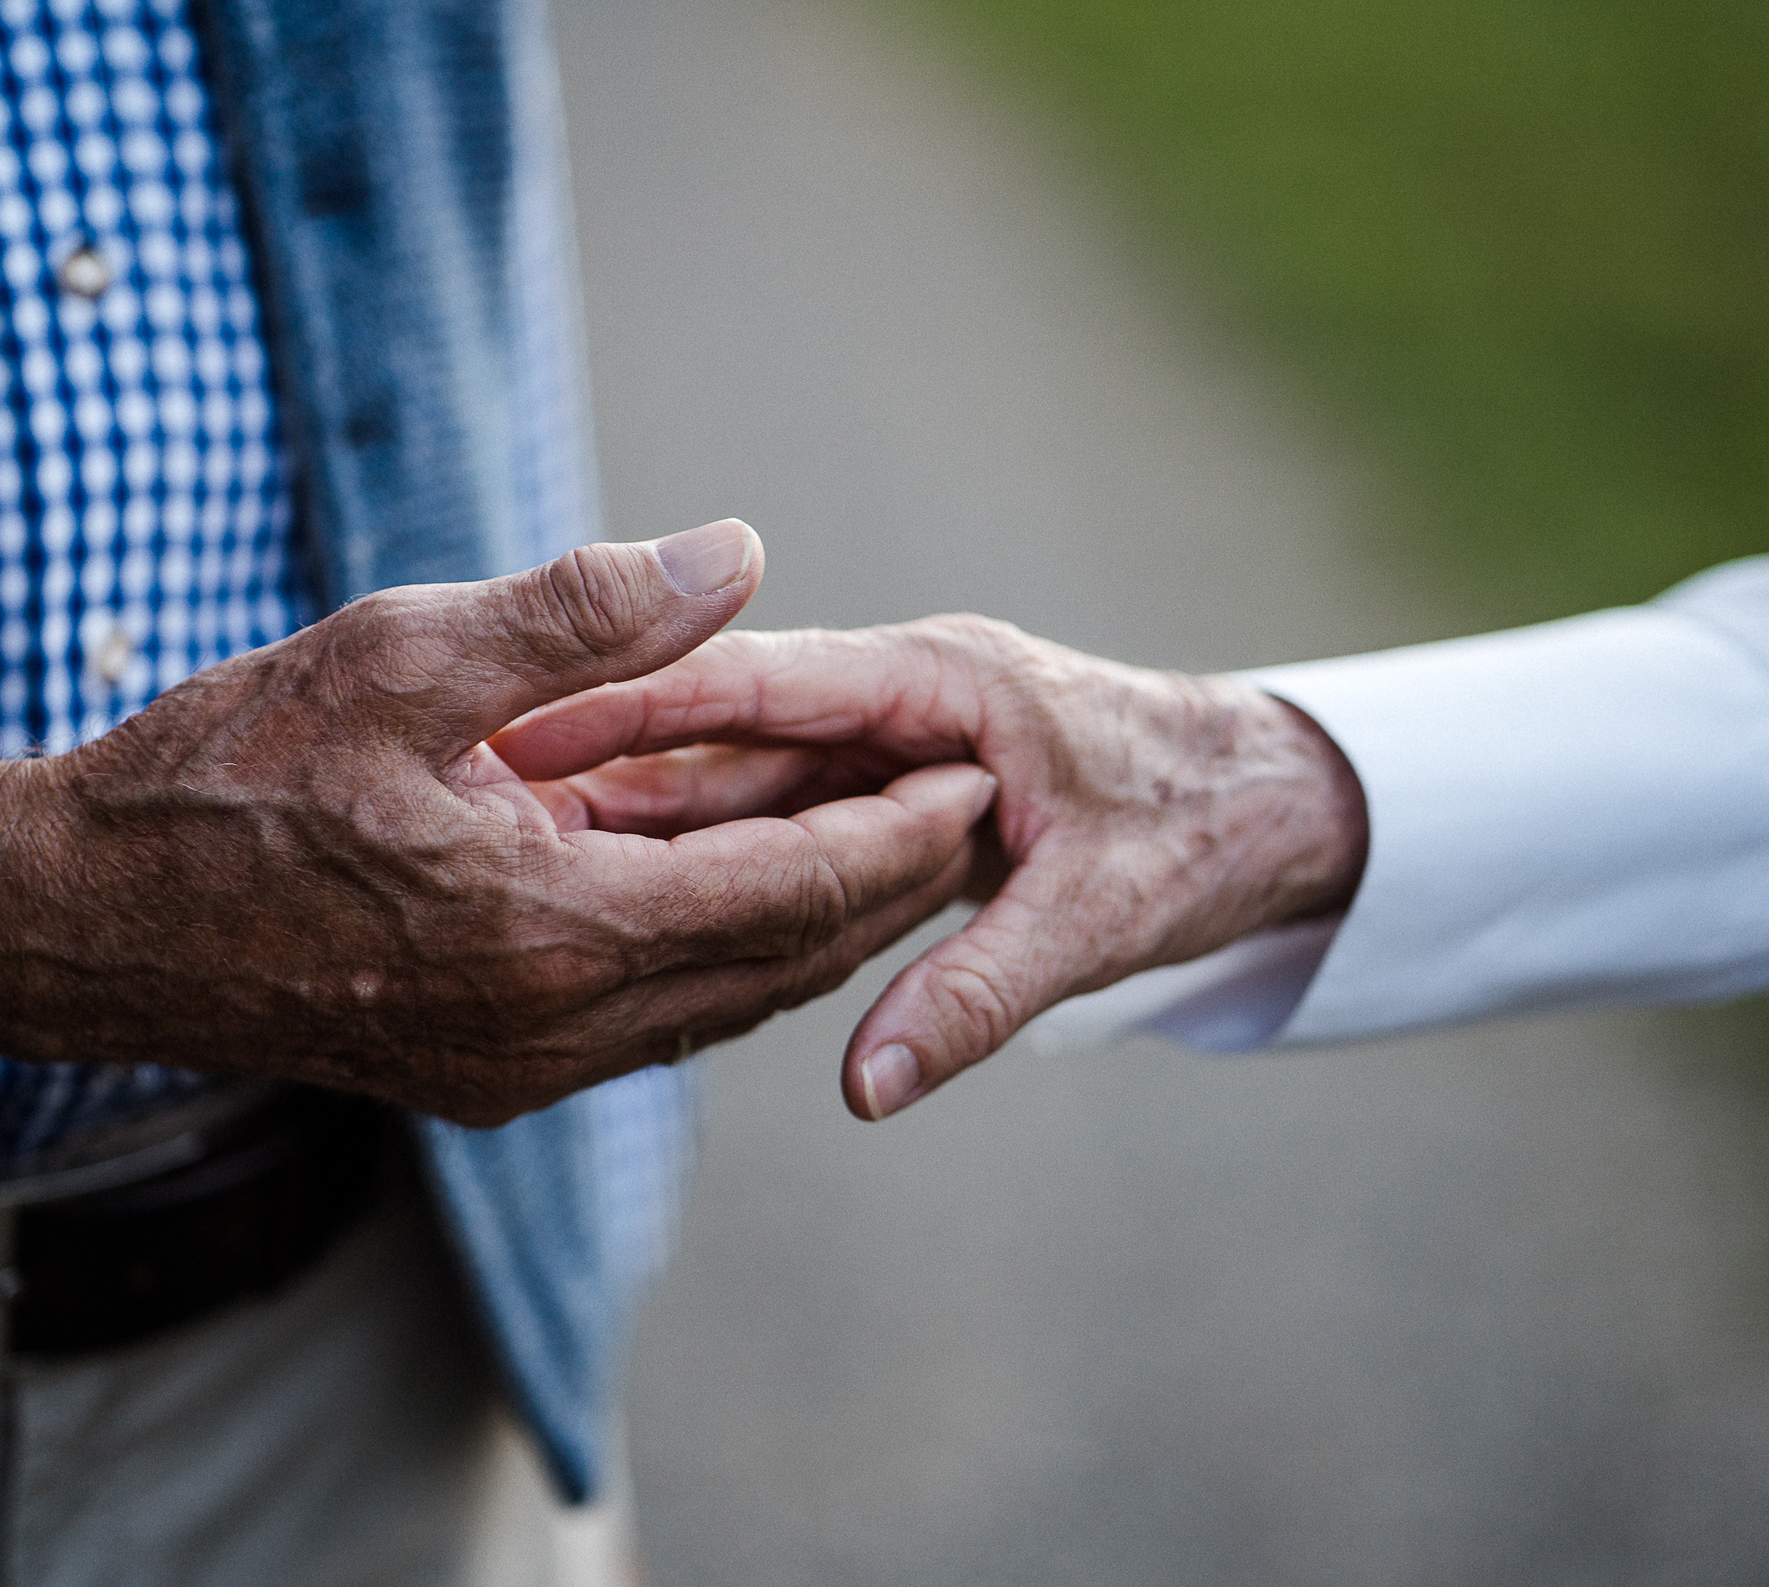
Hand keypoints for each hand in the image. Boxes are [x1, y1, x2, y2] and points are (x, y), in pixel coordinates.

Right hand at [0, 525, 995, 1125]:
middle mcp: (553, 1031)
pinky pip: (649, 1015)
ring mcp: (516, 1068)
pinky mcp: (479, 1070)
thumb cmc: (216, 778)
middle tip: (970, 803)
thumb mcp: (398, 657)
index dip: (897, 832)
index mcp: (549, 932)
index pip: (789, 892)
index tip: (981, 771)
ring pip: (721, 1000)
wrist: (71, 923)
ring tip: (885, 834)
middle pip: (780, 964)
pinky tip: (739, 878)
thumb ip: (580, 613)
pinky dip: (717, 945)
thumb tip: (738, 551)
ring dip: (807, 919)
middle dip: (884, 883)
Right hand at [493, 615, 1365, 1119]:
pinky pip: (773, 828)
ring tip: (515, 844)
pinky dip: (703, 856)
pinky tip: (620, 888)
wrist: (1283, 799)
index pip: (755, 690)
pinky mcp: (888, 791)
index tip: (526, 741)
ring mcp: (890, 747)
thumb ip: (982, 991)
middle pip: (729, 743)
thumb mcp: (1104, 913)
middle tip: (484, 799)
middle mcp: (896, 706)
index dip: (638, 714)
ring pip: (739, 792)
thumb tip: (871, 1086)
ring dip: (644, 818)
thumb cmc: (1208, 826)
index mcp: (937, 683)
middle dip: (613, 770)